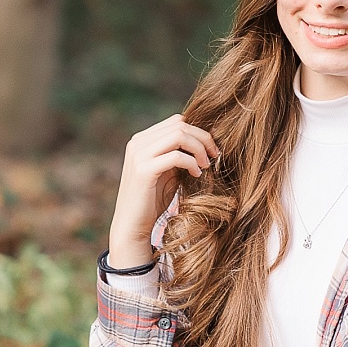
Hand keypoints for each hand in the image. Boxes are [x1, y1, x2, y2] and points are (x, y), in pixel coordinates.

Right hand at [107, 114, 221, 268]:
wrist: (132, 225)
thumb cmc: (153, 200)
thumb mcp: (168, 172)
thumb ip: (180, 154)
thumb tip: (207, 140)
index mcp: (142, 140)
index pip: (176, 121)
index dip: (198, 132)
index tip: (211, 149)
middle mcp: (138, 143)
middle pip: (180, 125)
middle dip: (203, 138)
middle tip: (215, 156)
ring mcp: (138, 155)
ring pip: (179, 135)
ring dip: (199, 148)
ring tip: (206, 165)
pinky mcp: (143, 170)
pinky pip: (176, 156)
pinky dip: (191, 163)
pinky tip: (197, 174)